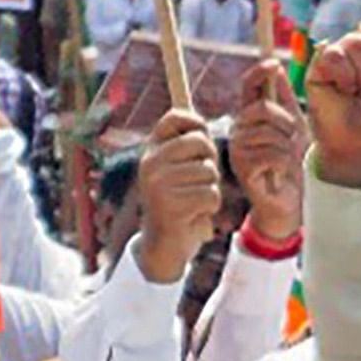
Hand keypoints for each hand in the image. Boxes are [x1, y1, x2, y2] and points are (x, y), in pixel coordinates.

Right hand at [130, 109, 225, 283]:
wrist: (163, 245)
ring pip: (209, 171)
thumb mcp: (176, 169)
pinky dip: (210, 207)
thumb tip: (195, 115)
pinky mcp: (171, 206)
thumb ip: (185, 145)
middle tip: (199, 180)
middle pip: (201, 142)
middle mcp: (150, 165)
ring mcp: (158, 185)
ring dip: (210, 188)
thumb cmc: (178, 202)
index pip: (175, 117)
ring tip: (193, 201)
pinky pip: (211, 194)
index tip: (199, 144)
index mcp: (150, 152)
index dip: (196, 124)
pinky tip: (195, 214)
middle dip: (210, 161)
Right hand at [229, 57, 307, 243]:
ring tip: (286, 160)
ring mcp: (238, 151)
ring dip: (287, 146)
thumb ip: (285, 99)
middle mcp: (238, 132)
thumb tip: (276, 69)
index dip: (258, 73)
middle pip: (260, 108)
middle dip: (285, 120)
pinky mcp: (243, 169)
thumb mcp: (294, 125)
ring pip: (267, 133)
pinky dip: (284, 163)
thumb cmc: (291, 163)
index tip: (273, 64)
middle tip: (293, 137)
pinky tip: (280, 172)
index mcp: (249, 118)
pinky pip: (270, 154)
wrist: (288, 199)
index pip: (248, 88)